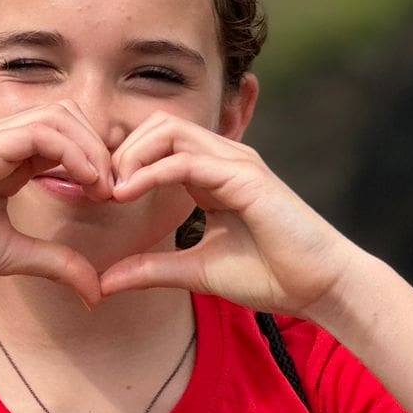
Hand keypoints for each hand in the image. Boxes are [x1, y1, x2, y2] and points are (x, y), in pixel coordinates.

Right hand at [0, 101, 113, 307]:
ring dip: (93, 150)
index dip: (97, 161)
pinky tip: (87, 183)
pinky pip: (43, 132)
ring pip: (61, 117)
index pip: (66, 137)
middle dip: (101, 149)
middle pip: (70, 116)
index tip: (114, 198)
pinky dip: (73, 153)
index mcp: (6, 159)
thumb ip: (56, 263)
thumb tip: (97, 291)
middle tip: (118, 190)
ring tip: (105, 188)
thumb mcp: (13, 256)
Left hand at [98, 113, 359, 321]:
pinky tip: (126, 194)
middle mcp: (223, 159)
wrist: (319, 286)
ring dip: (130, 157)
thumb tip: (104, 282)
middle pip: (156, 126)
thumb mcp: (194, 271)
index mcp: (210, 174)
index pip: (156, 144)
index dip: (120, 163)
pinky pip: (185, 160)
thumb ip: (151, 269)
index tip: (94, 196)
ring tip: (109, 191)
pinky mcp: (245, 176)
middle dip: (119, 152)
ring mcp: (235, 162)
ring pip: (167, 132)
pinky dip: (151, 172)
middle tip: (96, 189)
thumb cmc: (269, 275)